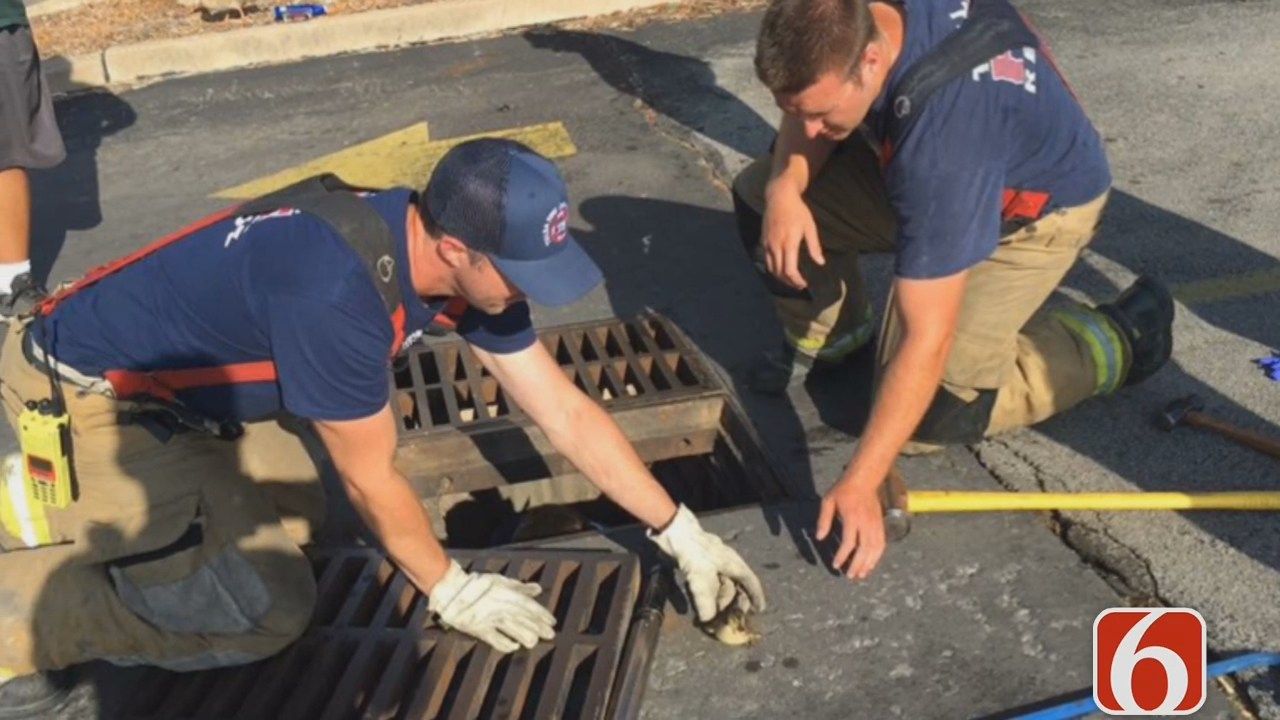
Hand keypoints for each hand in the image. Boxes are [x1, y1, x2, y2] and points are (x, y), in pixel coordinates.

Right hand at [427, 560, 556, 652]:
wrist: (452, 590)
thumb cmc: (477, 584)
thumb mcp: (500, 581)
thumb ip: (520, 587)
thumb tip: (537, 589)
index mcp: (505, 593)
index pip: (528, 604)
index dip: (541, 613)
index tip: (552, 621)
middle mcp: (499, 606)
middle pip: (522, 617)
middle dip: (538, 626)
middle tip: (550, 634)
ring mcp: (489, 618)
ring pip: (511, 627)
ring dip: (524, 635)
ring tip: (535, 641)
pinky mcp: (479, 629)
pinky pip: (494, 638)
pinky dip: (504, 643)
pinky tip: (514, 647)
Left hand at [650, 505, 766, 621]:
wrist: (669, 527)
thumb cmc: (692, 550)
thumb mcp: (701, 577)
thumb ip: (706, 601)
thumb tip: (709, 620)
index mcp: (731, 562)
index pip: (749, 580)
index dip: (755, 595)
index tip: (759, 609)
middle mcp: (722, 561)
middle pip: (732, 585)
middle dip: (731, 602)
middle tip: (728, 618)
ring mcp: (707, 560)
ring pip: (716, 584)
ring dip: (715, 600)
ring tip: (712, 615)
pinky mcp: (692, 560)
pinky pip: (699, 582)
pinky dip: (698, 594)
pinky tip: (691, 605)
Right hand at [762, 183, 824, 289]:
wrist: (779, 197)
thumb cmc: (797, 211)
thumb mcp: (809, 227)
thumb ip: (814, 246)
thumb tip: (820, 262)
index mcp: (789, 244)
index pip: (789, 270)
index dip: (796, 281)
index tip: (804, 284)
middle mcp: (775, 246)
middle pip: (779, 273)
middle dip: (789, 282)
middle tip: (799, 286)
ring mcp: (767, 244)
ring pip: (771, 269)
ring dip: (780, 278)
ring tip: (790, 280)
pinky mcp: (763, 241)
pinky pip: (767, 260)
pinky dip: (774, 269)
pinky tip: (781, 269)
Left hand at [816, 478, 885, 579]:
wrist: (864, 480)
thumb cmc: (843, 490)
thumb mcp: (828, 501)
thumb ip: (824, 520)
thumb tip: (819, 538)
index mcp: (852, 517)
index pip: (849, 542)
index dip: (842, 556)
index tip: (836, 565)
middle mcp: (866, 523)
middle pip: (864, 549)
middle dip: (857, 565)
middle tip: (850, 576)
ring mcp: (876, 524)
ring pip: (875, 549)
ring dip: (868, 564)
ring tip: (861, 575)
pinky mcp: (881, 525)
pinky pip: (881, 544)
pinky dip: (877, 556)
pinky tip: (871, 564)